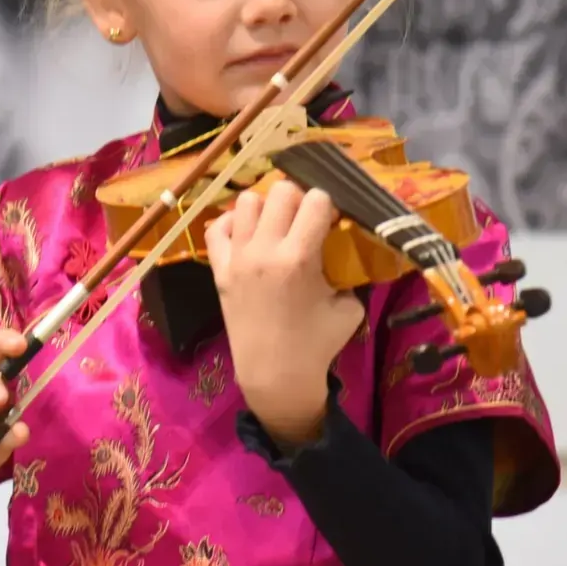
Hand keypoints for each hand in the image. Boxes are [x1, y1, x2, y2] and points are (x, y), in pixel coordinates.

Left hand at [205, 181, 363, 443]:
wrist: (274, 375)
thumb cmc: (317, 344)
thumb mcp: (349, 307)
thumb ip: (347, 272)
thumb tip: (347, 250)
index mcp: (299, 258)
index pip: (316, 200)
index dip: (329, 205)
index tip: (332, 219)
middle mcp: (264, 250)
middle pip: (281, 190)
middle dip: (299, 198)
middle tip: (306, 219)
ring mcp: (237, 258)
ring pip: (246, 201)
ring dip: (266, 207)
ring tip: (276, 225)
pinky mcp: (219, 270)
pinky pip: (217, 228)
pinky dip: (232, 224)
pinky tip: (248, 236)